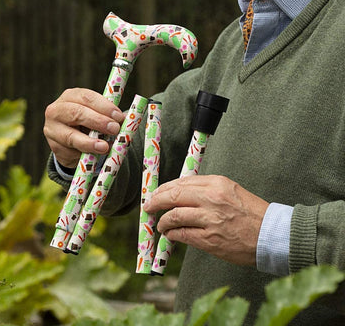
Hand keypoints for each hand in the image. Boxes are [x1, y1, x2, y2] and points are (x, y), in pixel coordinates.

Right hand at [43, 88, 124, 167]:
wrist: (70, 141)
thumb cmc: (88, 123)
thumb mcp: (97, 115)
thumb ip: (108, 116)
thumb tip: (125, 120)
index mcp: (70, 96)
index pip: (86, 97)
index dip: (104, 106)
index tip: (118, 116)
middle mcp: (57, 110)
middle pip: (76, 113)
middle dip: (98, 121)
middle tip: (114, 129)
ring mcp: (52, 129)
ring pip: (71, 136)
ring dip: (90, 142)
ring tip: (104, 147)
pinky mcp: (54, 147)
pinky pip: (70, 152)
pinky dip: (84, 154)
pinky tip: (94, 156)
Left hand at [144, 175, 268, 265]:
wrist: (272, 234)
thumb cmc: (251, 212)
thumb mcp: (230, 190)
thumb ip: (206, 189)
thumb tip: (180, 193)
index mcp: (217, 183)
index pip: (182, 182)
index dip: (165, 189)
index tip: (156, 193)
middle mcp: (211, 198)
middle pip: (174, 195)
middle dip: (156, 201)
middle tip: (149, 206)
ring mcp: (210, 219)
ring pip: (175, 216)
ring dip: (163, 221)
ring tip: (160, 225)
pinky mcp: (210, 240)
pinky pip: (183, 234)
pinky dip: (173, 234)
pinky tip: (171, 234)